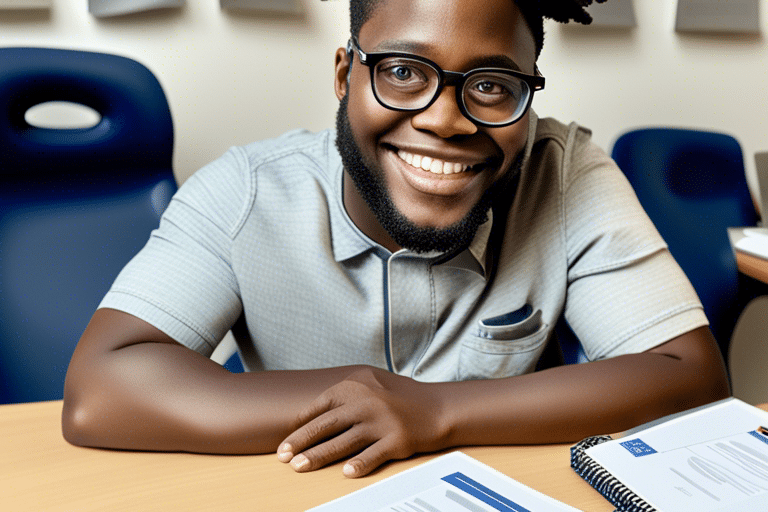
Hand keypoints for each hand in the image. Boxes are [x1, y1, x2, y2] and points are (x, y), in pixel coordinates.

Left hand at [276, 366, 448, 476]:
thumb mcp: (369, 389)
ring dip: (319, 456)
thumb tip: (307, 418)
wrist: (437, 408)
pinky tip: (346, 473)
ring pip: (344, 442)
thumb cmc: (397, 401)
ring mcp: (382, 421)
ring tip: (301, 467)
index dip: (300, 426)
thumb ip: (342, 399)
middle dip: (301, 442)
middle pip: (326, 425)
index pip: (320, 407)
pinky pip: (374, 454)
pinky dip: (360, 464)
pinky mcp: (397, 439)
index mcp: (355, 387)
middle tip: (283, 457)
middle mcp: (366, 402)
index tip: (285, 442)